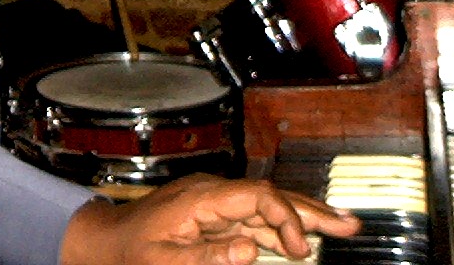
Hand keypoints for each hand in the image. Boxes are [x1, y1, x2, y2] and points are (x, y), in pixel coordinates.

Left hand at [60, 174, 359, 264]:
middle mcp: (213, 194)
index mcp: (202, 197)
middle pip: (271, 195)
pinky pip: (255, 220)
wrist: (102, 241)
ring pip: (268, 206)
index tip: (300, 250)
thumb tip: (251, 251)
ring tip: (343, 226)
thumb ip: (207, 255)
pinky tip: (302, 239)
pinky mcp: (213, 217)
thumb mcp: (163, 260)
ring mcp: (215, 205)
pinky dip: (281, 228)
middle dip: (311, 209)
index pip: (258, 196)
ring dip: (304, 217)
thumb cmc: (128, 251)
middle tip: (351, 224)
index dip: (285, 218)